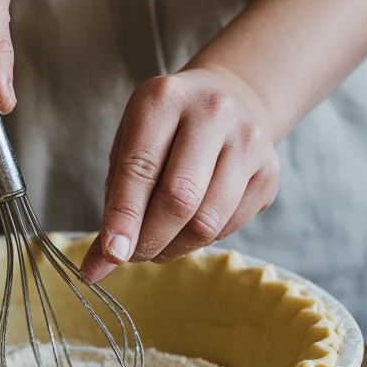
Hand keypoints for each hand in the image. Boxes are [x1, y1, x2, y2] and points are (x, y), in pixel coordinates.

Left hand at [82, 64, 281, 282]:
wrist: (231, 98)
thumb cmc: (166, 130)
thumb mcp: (130, 146)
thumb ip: (115, 202)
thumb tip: (97, 268)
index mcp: (164, 99)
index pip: (141, 169)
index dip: (124, 218)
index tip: (112, 255)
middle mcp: (212, 113)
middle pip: (179, 199)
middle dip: (151, 239)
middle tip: (134, 254)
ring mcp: (247, 141)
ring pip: (208, 221)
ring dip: (176, 247)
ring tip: (160, 244)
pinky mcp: (269, 170)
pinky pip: (230, 226)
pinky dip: (203, 240)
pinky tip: (191, 226)